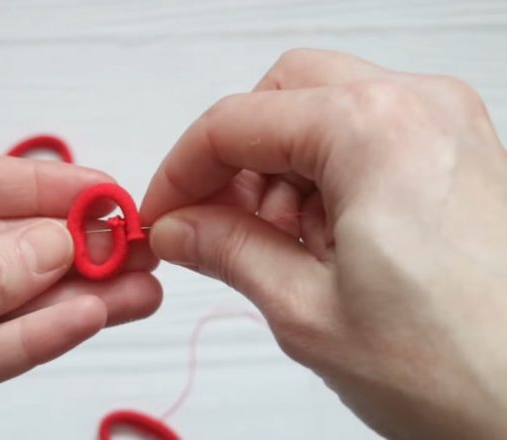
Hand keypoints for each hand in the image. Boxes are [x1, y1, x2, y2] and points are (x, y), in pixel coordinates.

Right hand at [141, 49, 506, 438]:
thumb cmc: (467, 370)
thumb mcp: (307, 310)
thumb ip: (226, 250)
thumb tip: (178, 226)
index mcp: (374, 130)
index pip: (235, 122)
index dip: (181, 170)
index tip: (161, 213)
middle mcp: (419, 109)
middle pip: (283, 95)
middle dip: (234, 158)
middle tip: (210, 222)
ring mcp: (448, 127)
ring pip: (325, 113)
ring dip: (280, 171)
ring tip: (276, 247)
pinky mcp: (461, 155)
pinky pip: (368, 138)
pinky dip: (327, 178)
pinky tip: (322, 242)